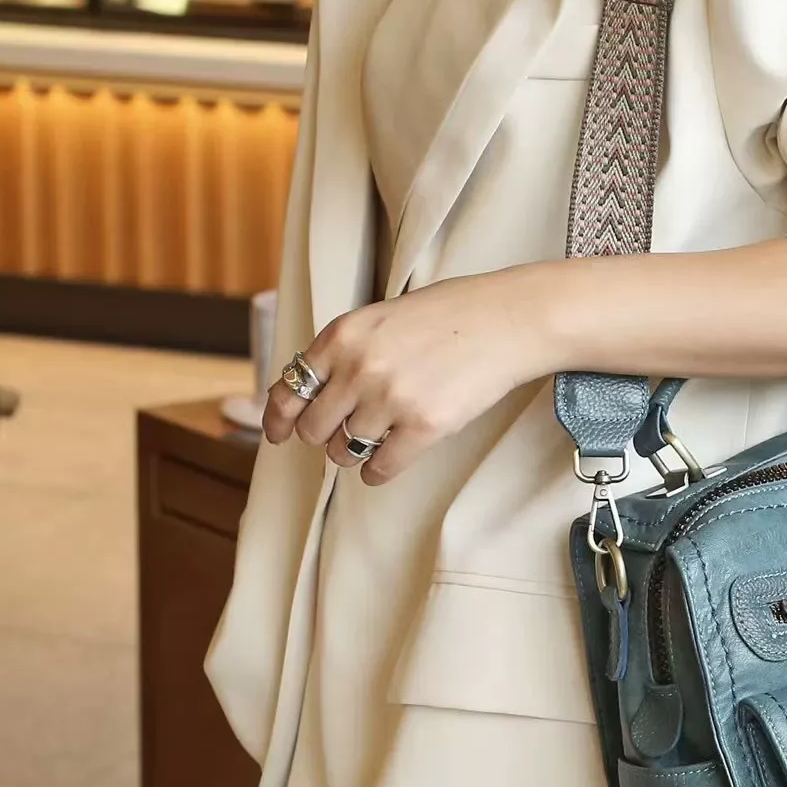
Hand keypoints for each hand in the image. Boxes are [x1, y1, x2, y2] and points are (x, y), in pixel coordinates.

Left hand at [262, 270, 542, 485]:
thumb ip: (346, 351)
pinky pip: (380, 467)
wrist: (507, 319)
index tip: (279, 434)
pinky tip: (386, 463)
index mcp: (343, 336)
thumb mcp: (382, 318)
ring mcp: (390, 399)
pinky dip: (378, 471)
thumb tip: (309, 394)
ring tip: (376, 440)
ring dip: (355, 452)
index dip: (279, 418)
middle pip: (314, 428)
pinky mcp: (424, 427)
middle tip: (345, 432)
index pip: (290, 389)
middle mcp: (359, 368)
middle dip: (326, 436)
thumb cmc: (450, 315)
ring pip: (345, 451)